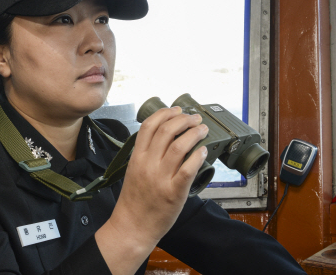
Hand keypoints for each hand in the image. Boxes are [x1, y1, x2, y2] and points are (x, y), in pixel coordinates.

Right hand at [96, 106, 208, 273]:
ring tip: (202, 129)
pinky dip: (197, 156)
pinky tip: (203, 150)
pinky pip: (187, 169)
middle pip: (166, 131)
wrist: (132, 226)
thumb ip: (145, 154)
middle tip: (194, 118)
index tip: (177, 109)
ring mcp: (160, 178)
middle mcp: (148, 164)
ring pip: (179, 146)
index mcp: (137, 157)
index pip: (149, 125)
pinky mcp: (173, 192)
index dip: (165, 113)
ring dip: (194, 133)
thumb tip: (164, 139)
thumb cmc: (134, 202)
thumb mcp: (133, 171)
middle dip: (183, 119)